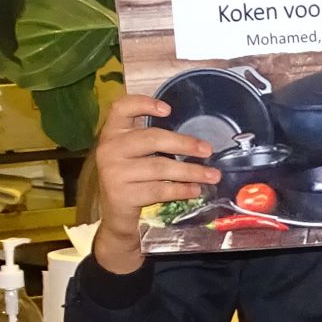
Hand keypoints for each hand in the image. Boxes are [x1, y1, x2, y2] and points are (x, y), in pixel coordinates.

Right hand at [89, 93, 220, 275]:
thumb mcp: (134, 155)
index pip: (120, 107)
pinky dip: (181, 189)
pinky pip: (159, 189)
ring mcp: (113, 172)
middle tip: (208, 150)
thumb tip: (195, 139)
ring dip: (191, 171)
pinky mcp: (122, 195)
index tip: (169, 110)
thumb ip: (150, 140)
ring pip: (160, 167)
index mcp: (111, 133)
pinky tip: (195, 190)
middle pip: (151, 138)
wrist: (116, 217)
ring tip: (212, 175)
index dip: (143, 103)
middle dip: (184, 144)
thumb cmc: (131, 180)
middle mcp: (108, 149)